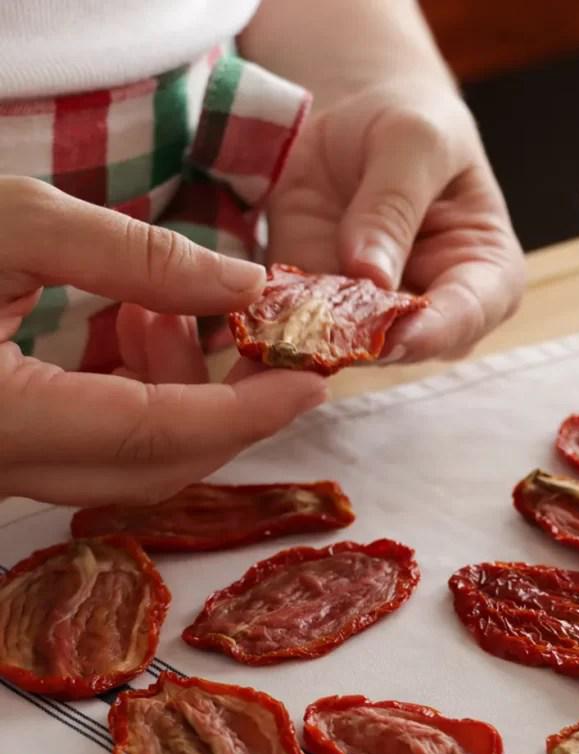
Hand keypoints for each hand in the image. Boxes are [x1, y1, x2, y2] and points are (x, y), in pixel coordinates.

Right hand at [0, 177, 325, 504]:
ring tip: (167, 308)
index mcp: (5, 420)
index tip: (311, 382)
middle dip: (232, 408)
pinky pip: (98, 449)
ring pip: (132, 462)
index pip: (154, 432)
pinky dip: (141, 400)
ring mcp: (7, 467)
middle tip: (270, 344)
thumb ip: (131, 255)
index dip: (245, 411)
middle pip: (157, 464)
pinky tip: (139, 327)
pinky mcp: (12, 451)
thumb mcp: (11, 223)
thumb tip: (244, 286)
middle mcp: (5, 466)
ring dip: (182, 396)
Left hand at [266, 82, 525, 362]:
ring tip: (284, 316)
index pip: (467, 317)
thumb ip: (393, 204)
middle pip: (407, 347)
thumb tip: (371, 273)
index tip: (394, 334)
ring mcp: (378, 324)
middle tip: (326, 326)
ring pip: (349, 350)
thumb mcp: (412, 141)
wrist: (354, 126)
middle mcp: (436, 314)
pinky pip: (302, 334)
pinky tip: (258, 314)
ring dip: (315, 337)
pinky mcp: (323, 319)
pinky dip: (279, 328)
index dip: (432, 331)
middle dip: (365, 341)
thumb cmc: (409, 126)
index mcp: (486, 276)